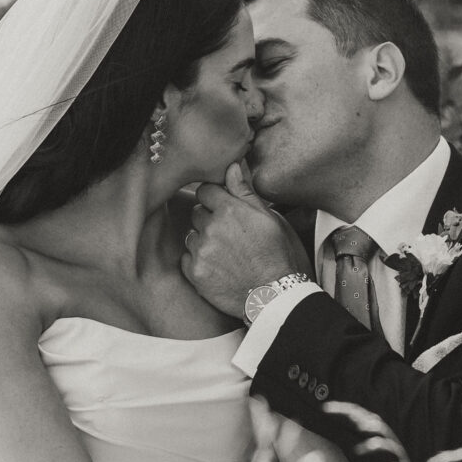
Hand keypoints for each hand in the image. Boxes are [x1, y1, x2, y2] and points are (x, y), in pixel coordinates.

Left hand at [183, 161, 307, 318]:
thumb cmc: (274, 254)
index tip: (222, 208)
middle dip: (208, 219)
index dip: (214, 198)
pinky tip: (216, 267)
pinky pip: (186, 258)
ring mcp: (201, 251)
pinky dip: (197, 261)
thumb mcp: (267, 218)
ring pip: (191, 235)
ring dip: (202, 240)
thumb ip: (244, 191)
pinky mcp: (195, 272)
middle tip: (228, 234)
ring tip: (223, 253)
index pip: (205, 191)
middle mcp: (211, 228)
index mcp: (230, 210)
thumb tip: (231, 166)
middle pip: (197, 212)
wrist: (273, 295)